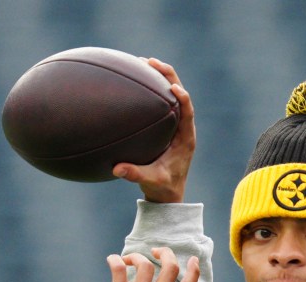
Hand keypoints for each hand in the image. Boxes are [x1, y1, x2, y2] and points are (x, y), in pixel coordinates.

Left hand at [87, 248, 199, 281]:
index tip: (192, 259)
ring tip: (129, 261)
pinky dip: (115, 259)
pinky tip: (113, 261)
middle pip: (171, 267)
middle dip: (166, 253)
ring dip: (138, 257)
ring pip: (146, 264)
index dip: (194, 270)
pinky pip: (118, 268)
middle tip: (156, 252)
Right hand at [112, 58, 195, 203]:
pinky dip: (151, 91)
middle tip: (152, 62)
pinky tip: (135, 80)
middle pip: (180, 96)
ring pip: (171, 96)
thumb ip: (136, 175)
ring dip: (160, 78)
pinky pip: (160, 104)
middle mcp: (183, 129)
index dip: (183, 98)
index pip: (188, 112)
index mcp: (186, 139)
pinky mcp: (166, 128)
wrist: (168, 195)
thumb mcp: (150, 182)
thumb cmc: (163, 188)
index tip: (173, 88)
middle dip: (168, 76)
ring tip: (144, 61)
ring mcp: (175, 127)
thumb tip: (117, 169)